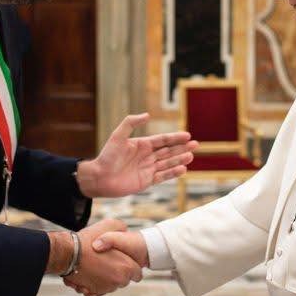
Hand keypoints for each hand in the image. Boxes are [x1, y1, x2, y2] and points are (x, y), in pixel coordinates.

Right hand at [62, 219, 142, 295]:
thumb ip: (121, 228)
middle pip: (122, 280)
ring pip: (109, 284)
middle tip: (106, 260)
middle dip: (116, 271)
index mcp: (126, 267)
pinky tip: (87, 271)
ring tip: (94, 264)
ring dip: (104, 277)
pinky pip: (97, 289)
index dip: (131, 265)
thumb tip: (125, 231)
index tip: (123, 260)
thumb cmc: (88, 240)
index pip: (137, 274)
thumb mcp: (111, 224)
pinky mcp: (93, 292)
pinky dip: (93, 283)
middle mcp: (118, 281)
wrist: (66, 253)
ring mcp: (105, 288)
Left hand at [76, 113, 196, 197]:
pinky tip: (183, 169)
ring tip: (191, 156)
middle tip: (196, 145)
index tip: (187, 135)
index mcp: (142, 145)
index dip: (175, 138)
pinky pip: (163, 176)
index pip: (162, 140)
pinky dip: (173, 173)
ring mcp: (148, 169)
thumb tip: (148, 115)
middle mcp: (147, 156)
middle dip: (182, 148)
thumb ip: (131, 123)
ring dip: (180, 159)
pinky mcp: (147, 181)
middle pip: (168, 151)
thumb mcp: (117, 136)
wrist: (99, 177)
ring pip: (168, 163)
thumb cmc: (107, 156)